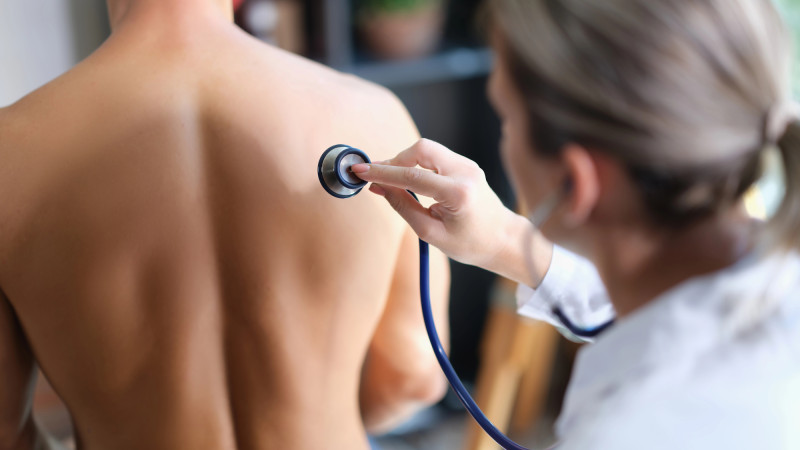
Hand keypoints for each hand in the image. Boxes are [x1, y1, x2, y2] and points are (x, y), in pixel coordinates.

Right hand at [351, 139, 551, 285]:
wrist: (502, 240)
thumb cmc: (470, 244)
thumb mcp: (431, 233)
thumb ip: (403, 206)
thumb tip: (379, 186)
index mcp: (458, 193)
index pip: (412, 175)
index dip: (382, 172)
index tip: (360, 170)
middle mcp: (466, 172)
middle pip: (421, 149)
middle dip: (394, 160)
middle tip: (375, 175)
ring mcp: (468, 165)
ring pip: (427, 149)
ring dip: (404, 161)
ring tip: (387, 179)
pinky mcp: (466, 165)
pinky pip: (435, 156)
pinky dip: (416, 163)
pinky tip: (406, 178)